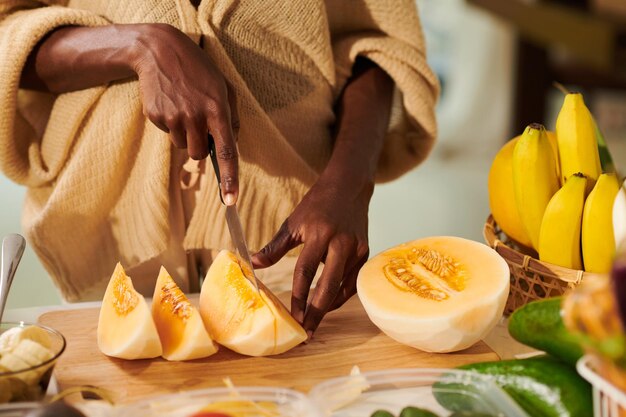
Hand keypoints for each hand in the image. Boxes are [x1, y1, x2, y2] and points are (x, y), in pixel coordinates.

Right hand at [132, 24, 238, 203]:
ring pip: (183, 147)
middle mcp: (196, 116)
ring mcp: (173, 117)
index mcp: (218, 109)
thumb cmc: (199, 70)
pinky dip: (171, 124)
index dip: (230, 178)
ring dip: (186, 135)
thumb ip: (231, 117)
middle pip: (199, 154)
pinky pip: (168, 134)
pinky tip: (171, 103)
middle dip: (201, 146)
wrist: (159, 50)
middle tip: (199, 123)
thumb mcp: (224, 87)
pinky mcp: (155, 116)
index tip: (230, 200)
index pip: (227, 150)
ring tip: (184, 107)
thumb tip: (231, 145)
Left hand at [252, 177, 371, 335]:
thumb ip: (275, 246)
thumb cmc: (317, 204)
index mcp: (319, 233)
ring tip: (314, 322)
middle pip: (328, 285)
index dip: (298, 297)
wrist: (349, 187)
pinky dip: (340, 295)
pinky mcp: (365, 253)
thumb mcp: (294, 222)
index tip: (293, 317)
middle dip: (316, 312)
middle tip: (307, 333)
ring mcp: (356, 249)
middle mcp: (341, 242)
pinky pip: (352, 282)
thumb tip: (254, 264)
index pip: (306, 271)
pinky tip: (327, 304)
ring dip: (328, 307)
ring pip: (343, 287)